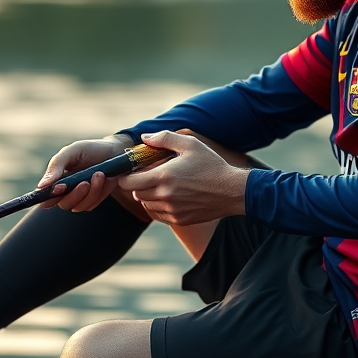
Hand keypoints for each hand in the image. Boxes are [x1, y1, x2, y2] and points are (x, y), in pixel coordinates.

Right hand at [38, 136, 127, 212]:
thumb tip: (41, 186)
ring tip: (100, 173)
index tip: (61, 187)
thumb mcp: (72, 151)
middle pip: (64, 204)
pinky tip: (106, 178)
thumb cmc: (90, 149)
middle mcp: (65, 192)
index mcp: (56, 179)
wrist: (115, 151)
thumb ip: (56, 166)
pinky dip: (101, 191)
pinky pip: (93, 204)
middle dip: (76, 194)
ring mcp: (80, 197)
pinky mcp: (94, 200)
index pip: (45, 197)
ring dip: (91, 192)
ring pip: (80, 206)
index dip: (50, 196)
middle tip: (85, 182)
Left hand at [118, 130, 249, 224]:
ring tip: (161, 185)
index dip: (125, 176)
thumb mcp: (190, 145)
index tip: (130, 170)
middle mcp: (165, 196)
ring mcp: (171, 210)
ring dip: (148, 195)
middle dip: (137, 184)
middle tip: (147, 175)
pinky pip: (157, 214)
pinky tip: (170, 196)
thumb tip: (144, 138)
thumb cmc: (211, 165)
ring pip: (145, 205)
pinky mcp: (179, 219)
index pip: (128, 181)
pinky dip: (158, 206)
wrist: (232, 191)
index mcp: (164, 176)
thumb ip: (164, 138)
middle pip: (135, 193)